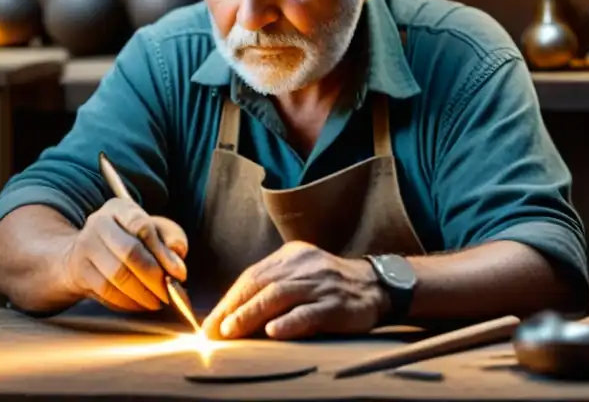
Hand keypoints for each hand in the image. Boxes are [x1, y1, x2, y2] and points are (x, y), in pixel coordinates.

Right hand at [63, 197, 187, 311]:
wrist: (84, 253)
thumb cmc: (127, 239)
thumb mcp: (152, 229)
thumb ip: (171, 238)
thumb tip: (178, 259)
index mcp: (120, 208)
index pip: (142, 226)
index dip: (163, 253)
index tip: (179, 273)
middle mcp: (99, 222)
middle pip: (130, 252)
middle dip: (154, 277)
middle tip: (169, 292)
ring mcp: (86, 246)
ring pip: (117, 275)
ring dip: (142, 294)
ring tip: (157, 301)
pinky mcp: (80, 271)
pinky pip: (106, 291)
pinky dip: (128, 302)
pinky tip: (140, 303)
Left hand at [202, 241, 387, 339]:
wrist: (377, 286)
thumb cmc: (330, 286)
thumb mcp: (301, 276)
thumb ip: (272, 288)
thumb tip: (232, 316)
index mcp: (291, 256)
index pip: (252, 276)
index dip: (229, 299)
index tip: (210, 322)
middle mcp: (304, 265)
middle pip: (261, 284)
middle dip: (233, 308)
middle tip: (213, 331)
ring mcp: (321, 283)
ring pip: (279, 295)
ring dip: (251, 314)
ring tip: (232, 332)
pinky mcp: (337, 304)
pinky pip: (309, 312)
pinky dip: (289, 322)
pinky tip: (273, 332)